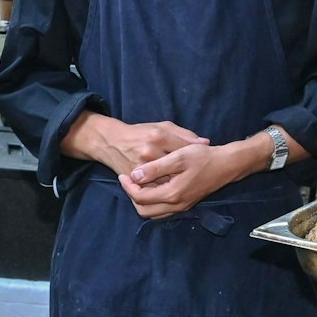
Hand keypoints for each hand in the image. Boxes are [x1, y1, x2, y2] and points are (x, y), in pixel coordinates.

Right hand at [83, 116, 208, 177]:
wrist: (111, 142)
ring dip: (177, 183)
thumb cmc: (140, 133)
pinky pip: (154, 188)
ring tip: (185, 182)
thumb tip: (205, 142)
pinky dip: (164, 189)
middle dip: (188, 172)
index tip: (203, 159)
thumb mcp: (162, 126)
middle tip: (196, 174)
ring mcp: (142, 167)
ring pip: (166, 181)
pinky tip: (171, 187)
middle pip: (177, 167)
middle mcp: (150, 152)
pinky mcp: (135, 179)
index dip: (197, 155)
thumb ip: (184, 134)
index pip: (185, 148)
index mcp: (158, 136)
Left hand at [124, 142, 242, 216]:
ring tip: (138, 183)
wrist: (226, 164)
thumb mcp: (177, 157)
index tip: (124, 174)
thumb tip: (134, 175)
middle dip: (133, 196)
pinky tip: (153, 187)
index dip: (128, 187)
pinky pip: (162, 211)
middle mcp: (176, 205)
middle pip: (144, 211)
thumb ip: (155, 168)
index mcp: (172, 194)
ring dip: (142, 201)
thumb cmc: (203, 157)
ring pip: (153, 214)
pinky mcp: (185, 204)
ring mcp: (182, 207)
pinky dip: (153, 202)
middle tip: (128, 180)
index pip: (140, 197)